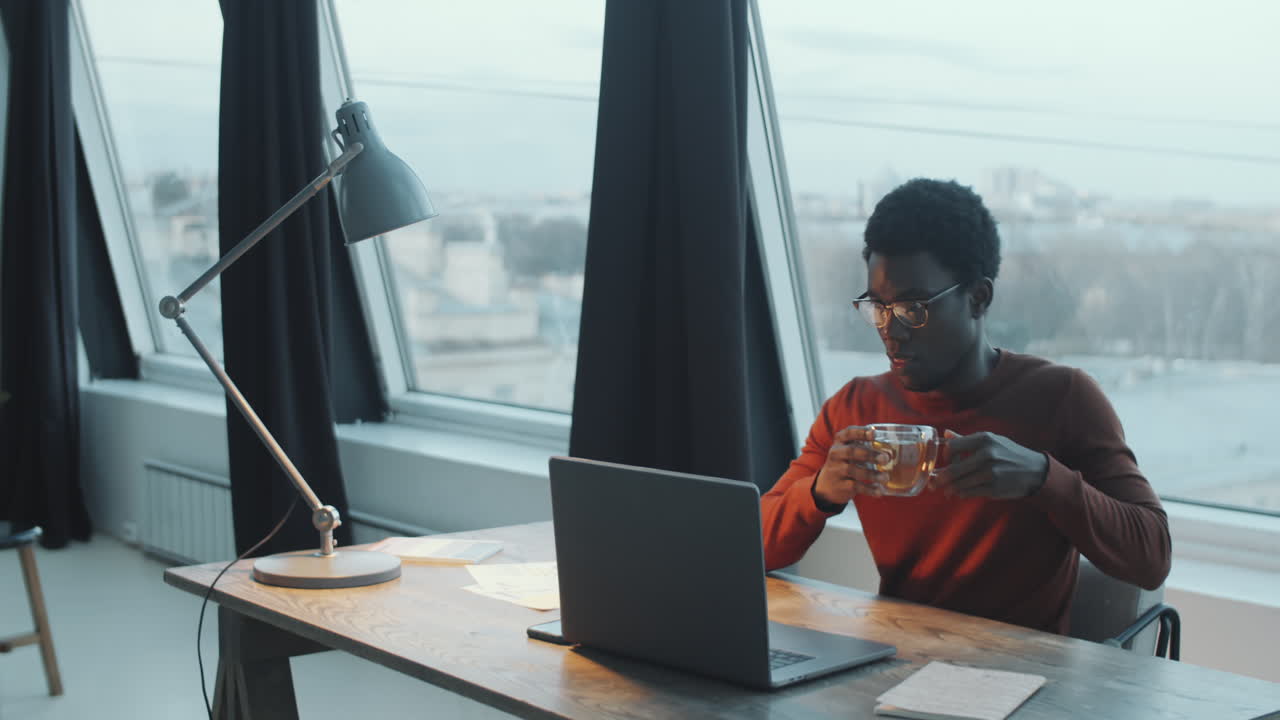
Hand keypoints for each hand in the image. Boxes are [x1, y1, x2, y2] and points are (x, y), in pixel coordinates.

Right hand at [813, 426, 892, 504]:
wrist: (827, 485)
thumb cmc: (845, 464)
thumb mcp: (849, 452)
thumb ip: (864, 448)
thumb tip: (890, 453)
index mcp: (840, 442)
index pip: (848, 433)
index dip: (861, 432)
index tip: (874, 433)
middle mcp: (836, 454)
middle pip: (851, 451)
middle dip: (870, 454)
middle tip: (886, 459)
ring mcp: (836, 470)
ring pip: (853, 470)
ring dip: (872, 474)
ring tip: (885, 477)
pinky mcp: (839, 485)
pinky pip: (855, 486)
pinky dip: (869, 489)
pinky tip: (879, 490)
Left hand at [930, 430, 1048, 498]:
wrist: (1034, 471)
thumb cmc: (1009, 454)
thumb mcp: (991, 440)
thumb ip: (966, 439)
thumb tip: (945, 434)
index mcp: (983, 439)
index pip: (952, 447)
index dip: (946, 455)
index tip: (947, 461)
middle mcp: (986, 455)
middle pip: (953, 469)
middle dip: (940, 479)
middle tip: (933, 483)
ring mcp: (990, 472)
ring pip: (959, 484)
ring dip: (949, 489)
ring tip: (946, 491)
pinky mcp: (994, 488)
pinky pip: (969, 493)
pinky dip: (961, 494)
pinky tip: (959, 493)